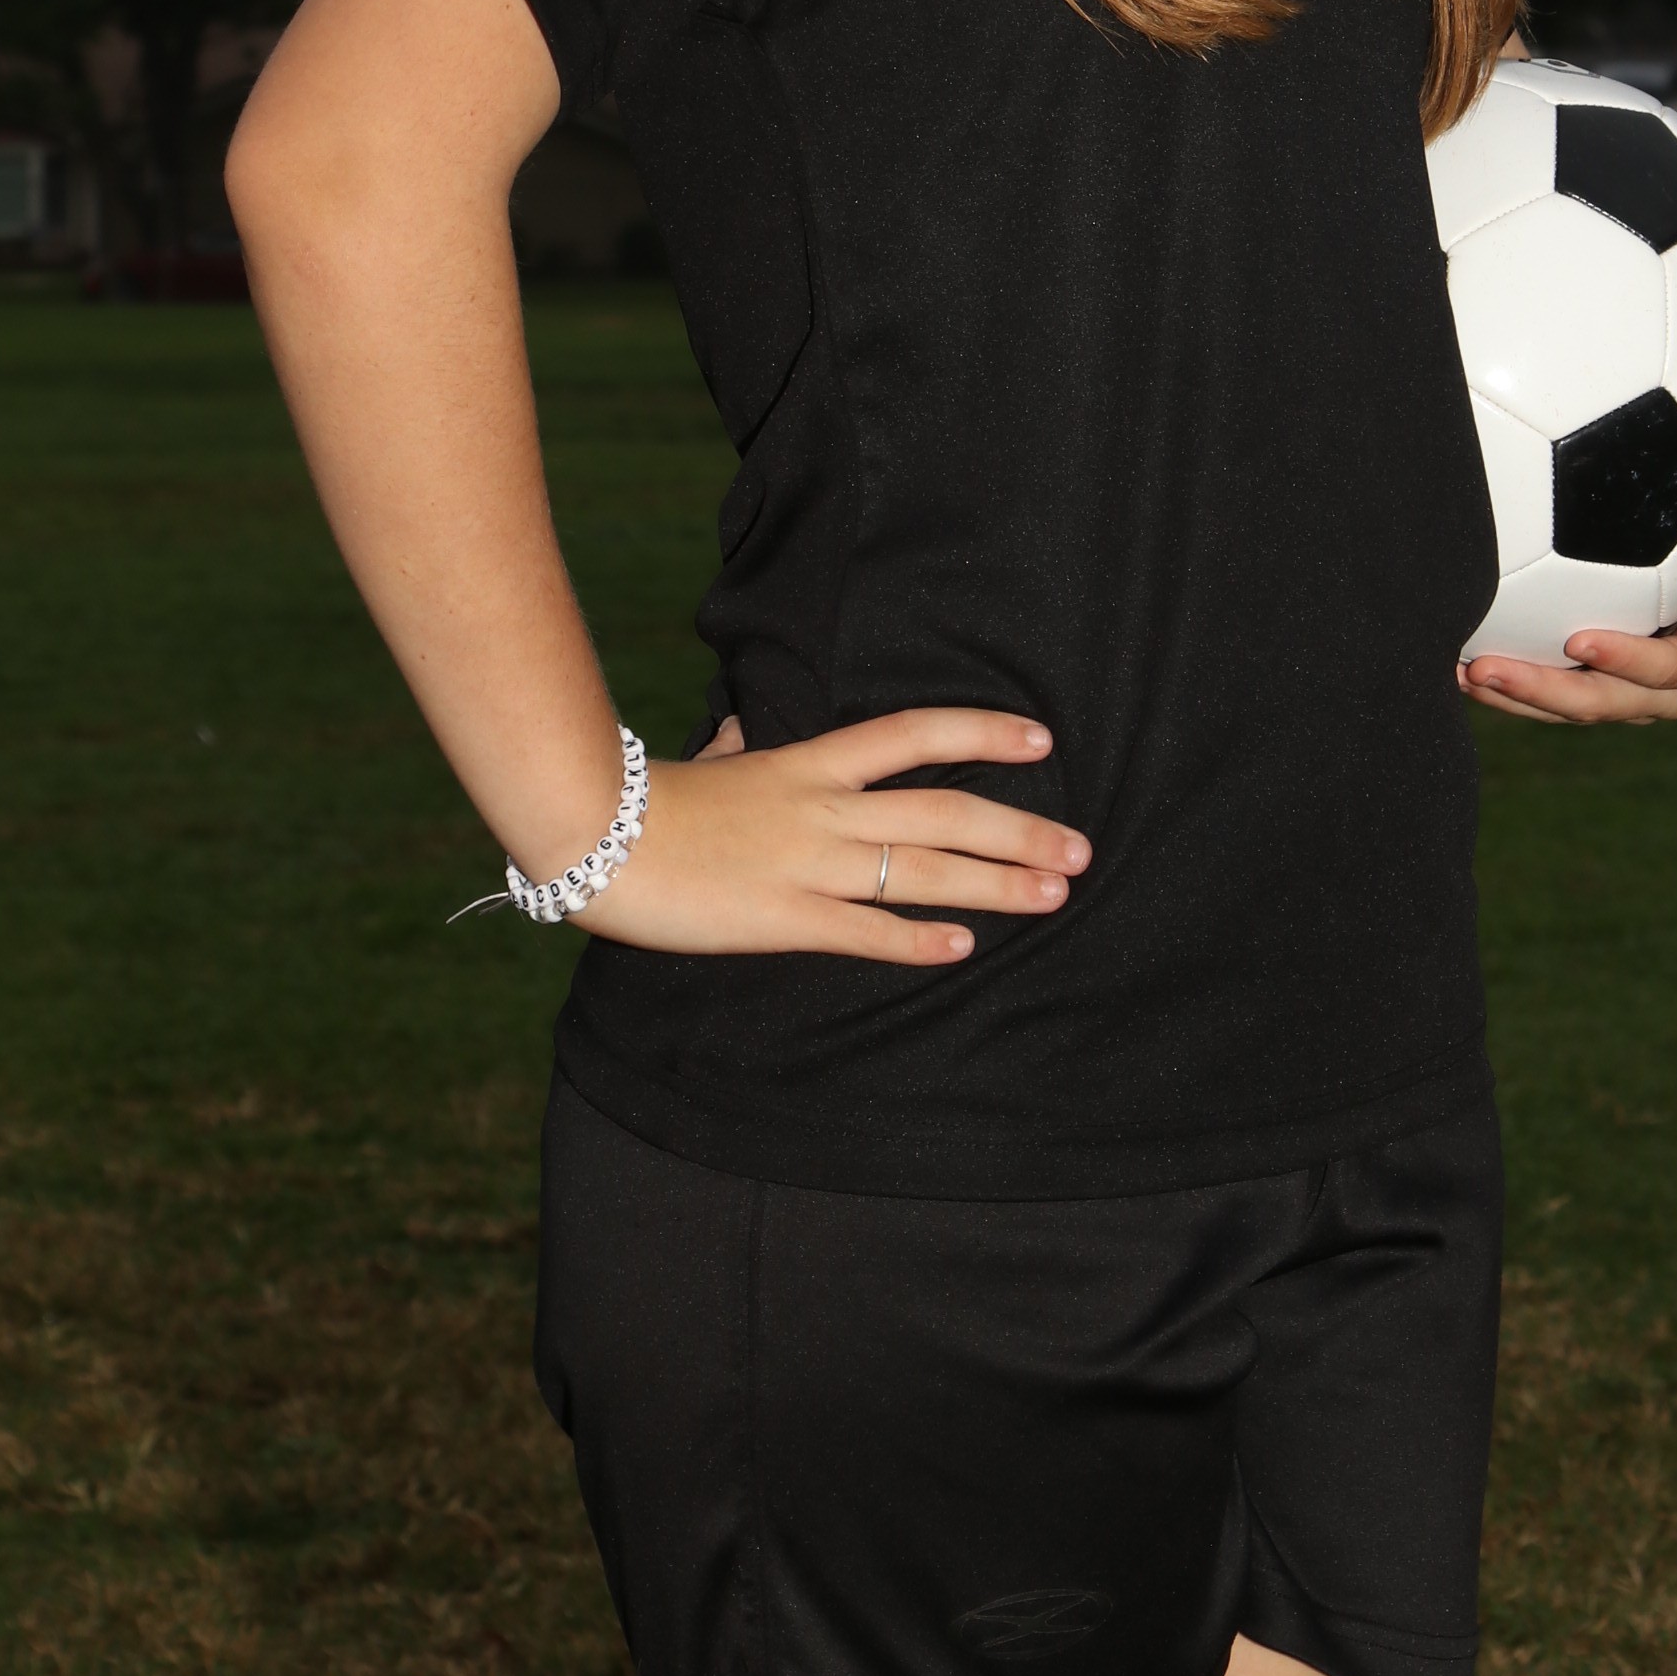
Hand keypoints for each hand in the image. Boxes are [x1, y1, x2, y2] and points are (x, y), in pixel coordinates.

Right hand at [574, 706, 1090, 965]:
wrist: (595, 834)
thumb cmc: (648, 800)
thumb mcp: (709, 759)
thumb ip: (740, 747)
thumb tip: (742, 728)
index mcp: (810, 762)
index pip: (915, 733)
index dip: (983, 730)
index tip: (1044, 739)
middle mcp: (824, 809)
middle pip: (944, 810)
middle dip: (1020, 830)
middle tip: (1081, 848)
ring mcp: (808, 864)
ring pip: (923, 870)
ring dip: (997, 883)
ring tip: (1055, 893)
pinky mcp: (782, 918)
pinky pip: (864, 931)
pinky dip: (917, 939)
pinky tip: (964, 947)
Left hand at [1457, 496, 1676, 729]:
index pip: (1669, 671)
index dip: (1630, 661)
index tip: (1582, 640)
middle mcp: (1667, 689)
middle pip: (1604, 702)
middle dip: (1545, 691)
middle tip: (1490, 667)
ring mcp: (1628, 690)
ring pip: (1569, 706)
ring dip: (1515, 694)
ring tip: (1462, 672)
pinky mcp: (1598, 681)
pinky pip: (1553, 690)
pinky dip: (1511, 680)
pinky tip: (1461, 661)